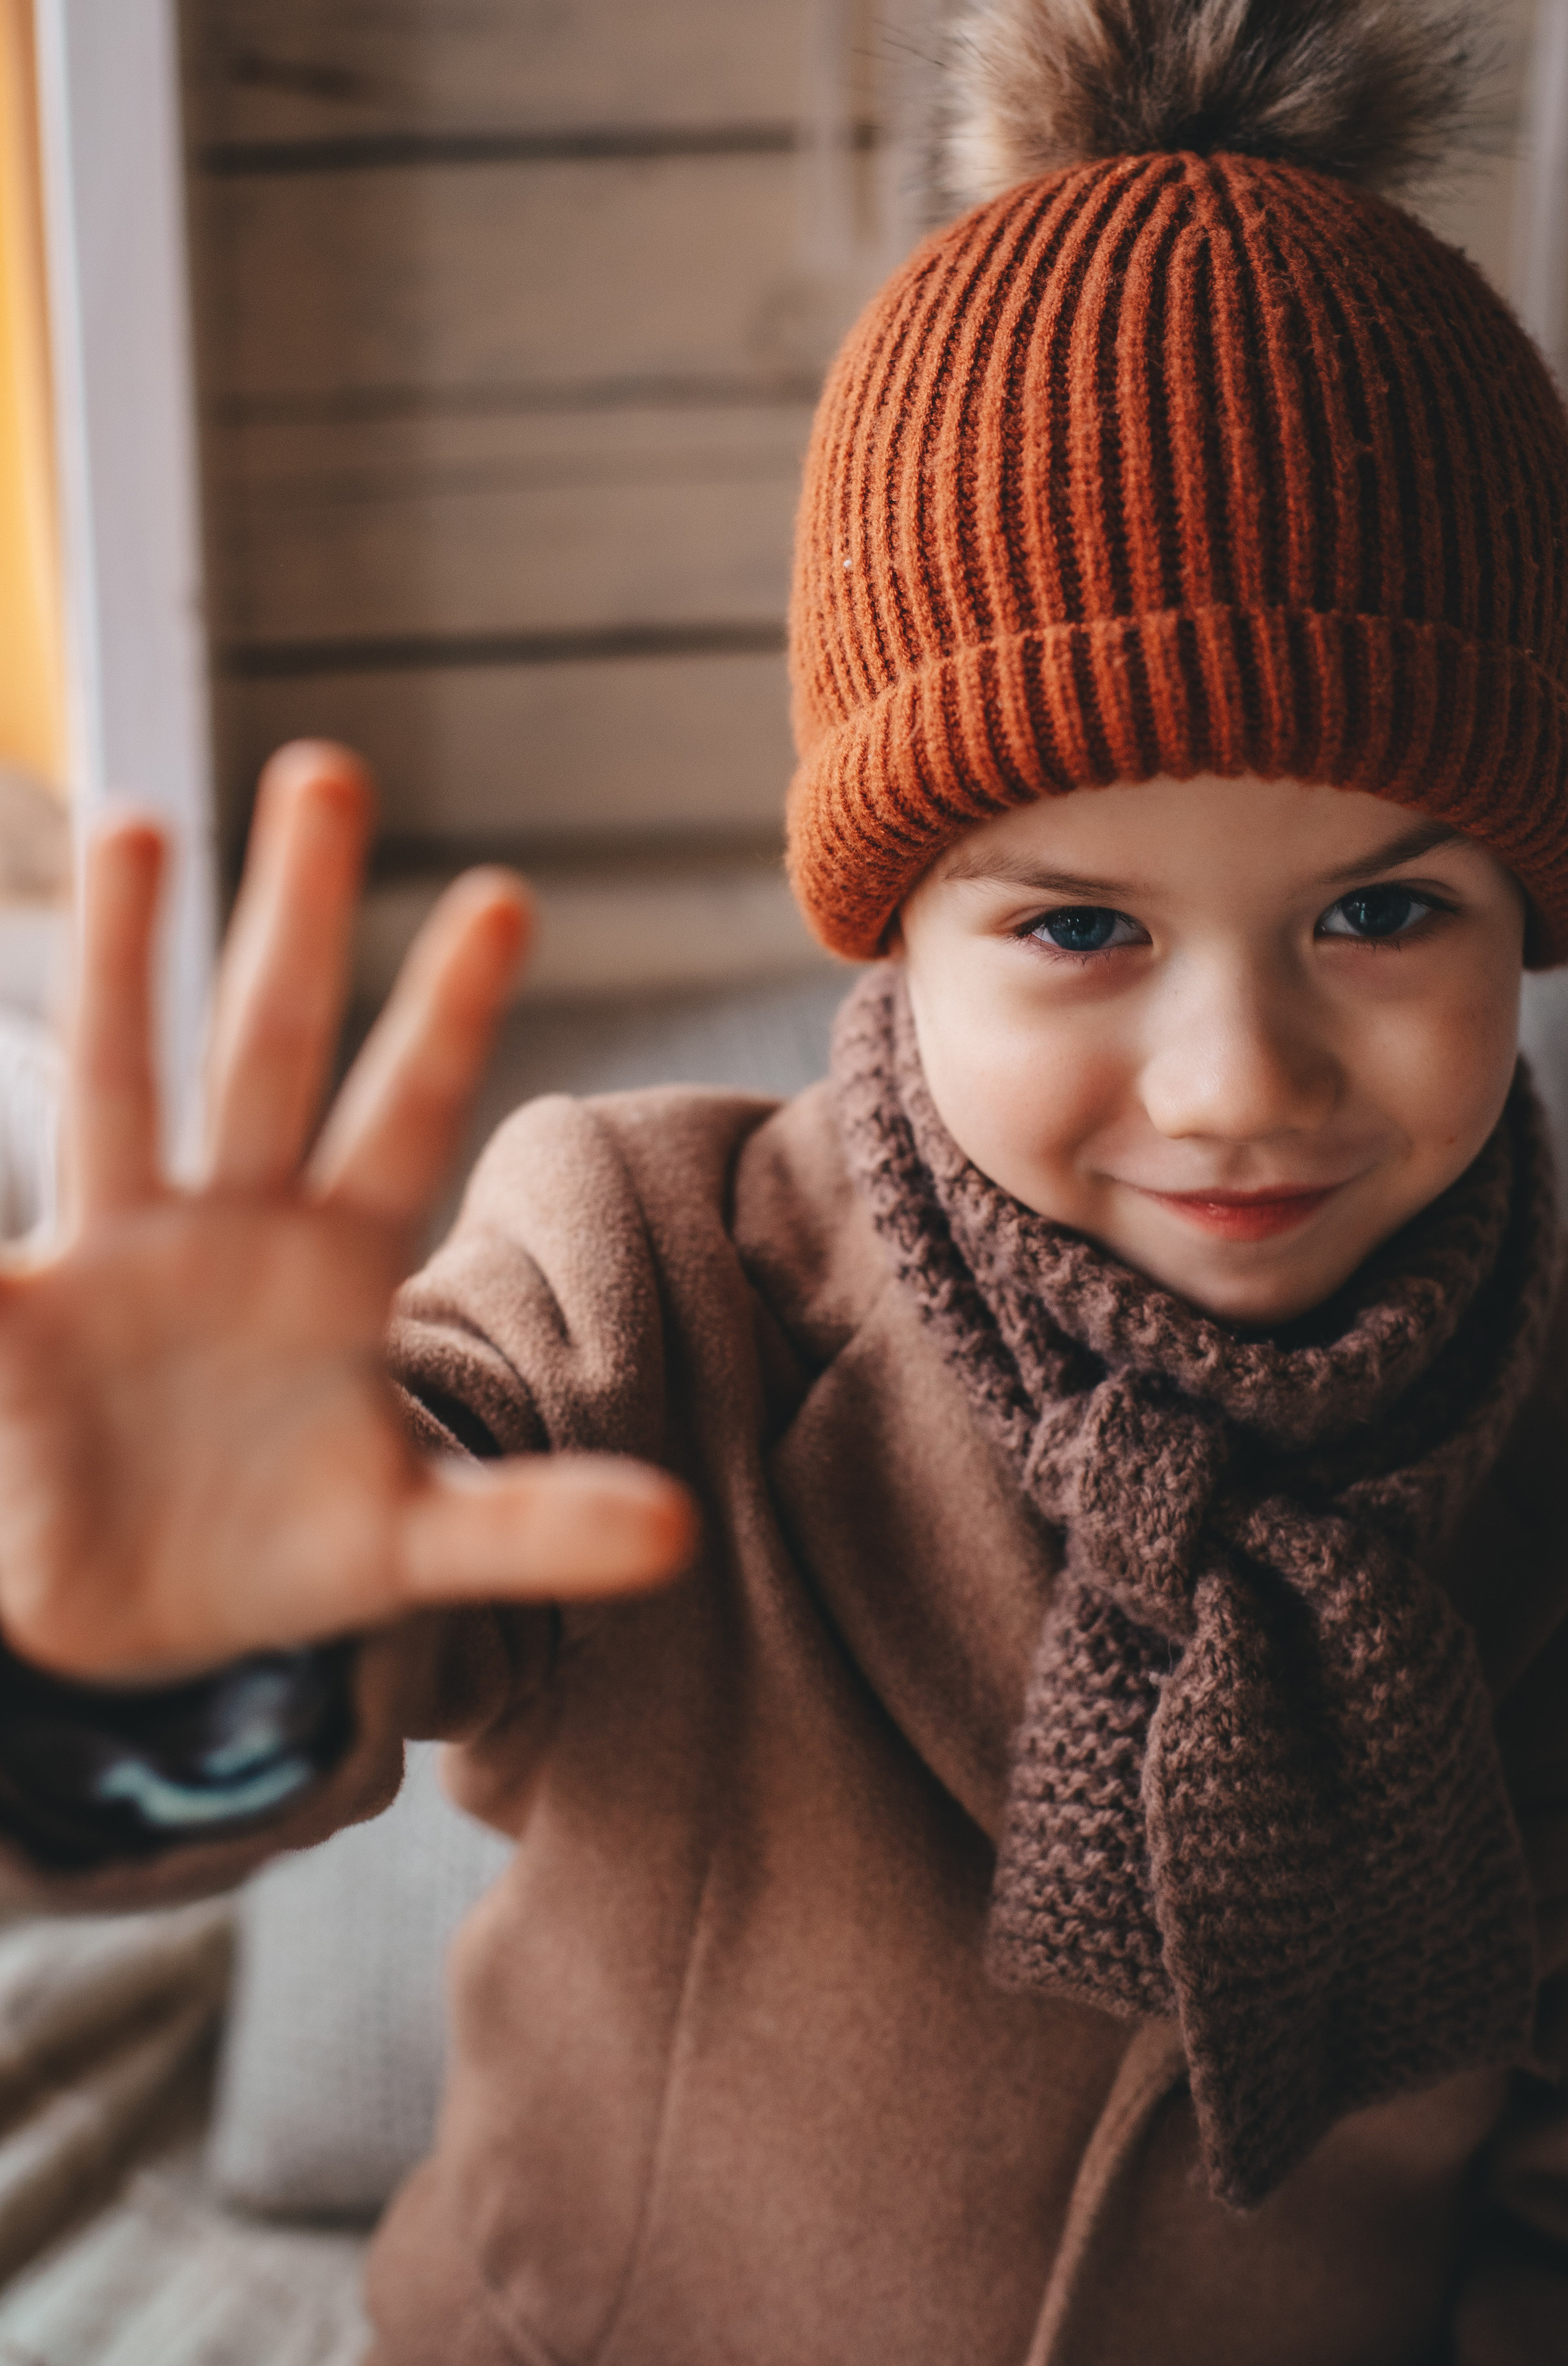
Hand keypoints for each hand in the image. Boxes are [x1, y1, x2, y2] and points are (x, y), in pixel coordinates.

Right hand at [0, 742, 694, 1682]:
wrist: (136, 1620)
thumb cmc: (281, 1550)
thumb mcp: (406, 1545)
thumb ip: (530, 1528)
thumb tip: (680, 1538)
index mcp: (338, 1263)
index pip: (406, 1113)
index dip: (447, 1014)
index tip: (505, 895)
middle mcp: (231, 1223)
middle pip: (267, 1046)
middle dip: (296, 917)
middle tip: (330, 768)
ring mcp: (118, 1250)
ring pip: (121, 1080)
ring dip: (124, 960)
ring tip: (144, 825)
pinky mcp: (11, 1314)